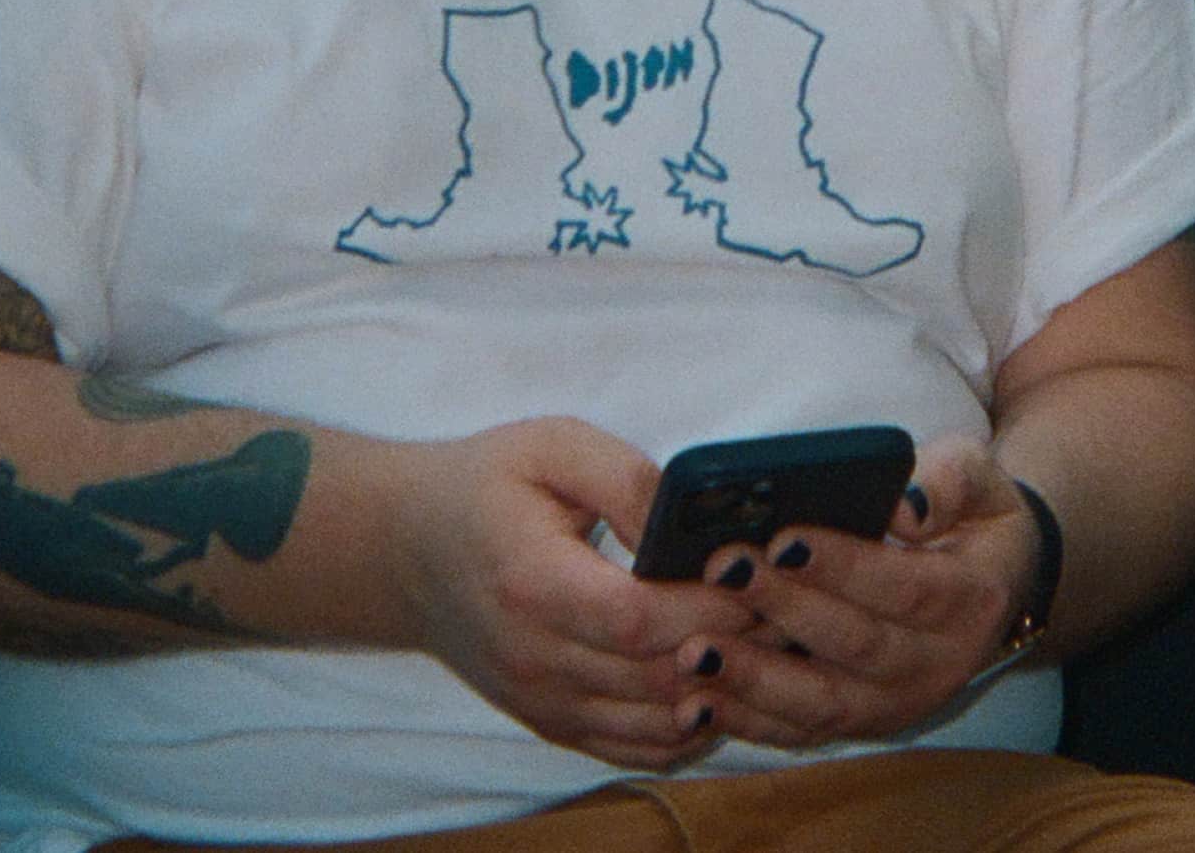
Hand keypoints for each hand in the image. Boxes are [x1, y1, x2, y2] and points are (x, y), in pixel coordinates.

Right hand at [387, 418, 758, 771]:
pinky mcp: (547, 721)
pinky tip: (720, 694)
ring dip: (720, 696)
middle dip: (734, 649)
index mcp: (533, 581)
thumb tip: (690, 521)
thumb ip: (626, 479)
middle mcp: (534, 656)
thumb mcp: (552, 447)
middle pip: (655, 678)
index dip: (710, 608)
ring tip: (769, 653)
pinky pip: (629, 747)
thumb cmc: (484, 486)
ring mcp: (539, 698)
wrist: (404, 550)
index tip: (761, 578)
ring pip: (651, 724)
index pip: (641, 619)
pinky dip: (684, 732)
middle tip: (790, 613)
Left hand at [684, 439, 1035, 750]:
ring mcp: (898, 703)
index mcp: (971, 599)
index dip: (844, 566)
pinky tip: (695, 702)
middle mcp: (939, 664)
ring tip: (694, 650)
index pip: (905, 586)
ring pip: (823, 702)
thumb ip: (946, 482)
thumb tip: (903, 507)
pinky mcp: (861, 723)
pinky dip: (747, 720)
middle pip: (857, 644)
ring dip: (755, 679)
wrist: (995, 584)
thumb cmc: (972, 518)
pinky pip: (801, 730)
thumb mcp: (979, 479)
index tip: (784, 538)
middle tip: (724, 571)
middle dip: (785, 609)